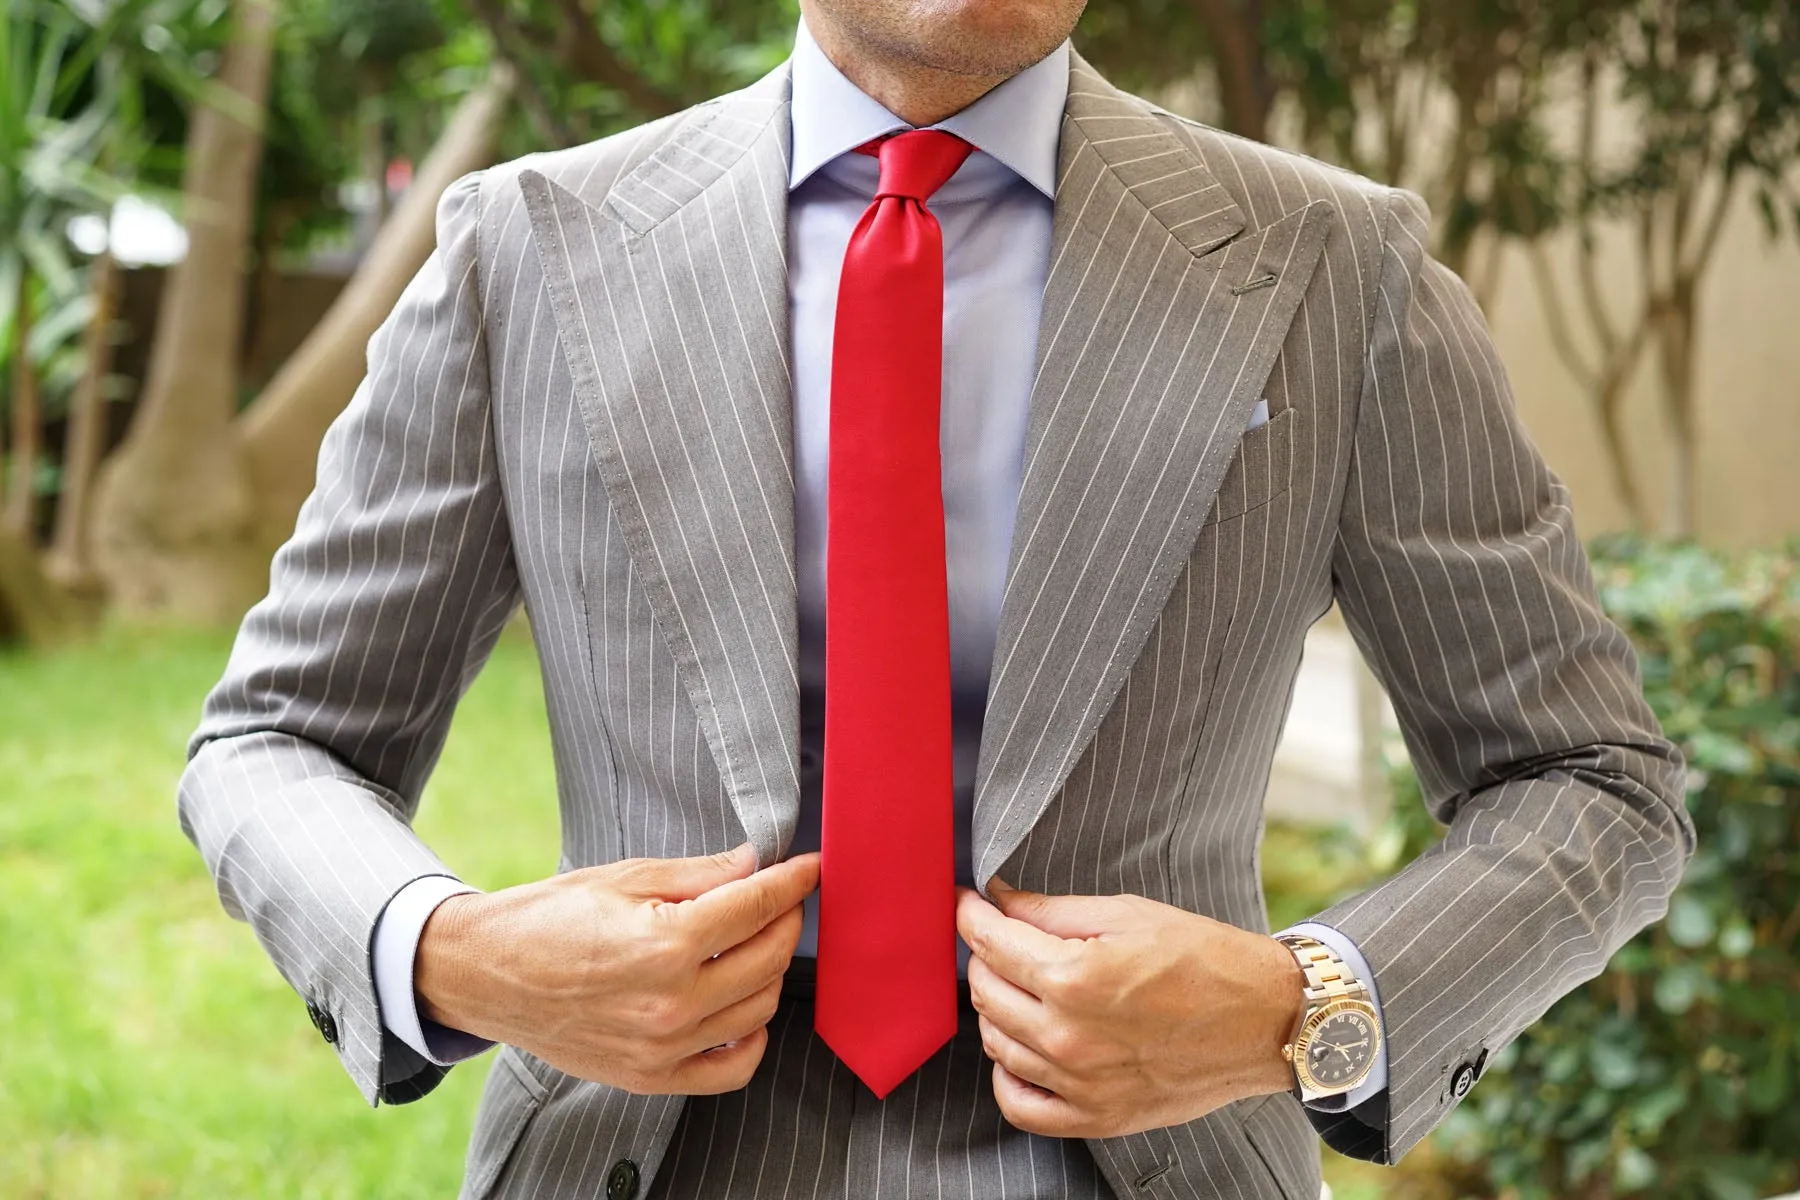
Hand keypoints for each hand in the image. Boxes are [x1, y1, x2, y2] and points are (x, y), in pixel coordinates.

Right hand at [417, 844, 818, 1094]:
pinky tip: (745, 1005)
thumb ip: (699, 874)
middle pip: (768, 957)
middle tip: (780, 898)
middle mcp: (671, 1002)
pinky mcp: (651, 1076)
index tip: (811, 869)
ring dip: (771, 970)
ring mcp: (663, 1047)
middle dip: (785, 920)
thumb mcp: (624, 877)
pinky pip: (731, 1069)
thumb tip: (755, 864)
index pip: (757, 907)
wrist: (485, 974)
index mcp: (665, 942)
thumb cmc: (547, 918)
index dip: (793, 882)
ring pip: (759, 1009)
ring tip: (757, 942)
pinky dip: (752, 1038)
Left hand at [955, 881, 1303, 1137]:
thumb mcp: (1128, 914)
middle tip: (999, 938)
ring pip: (996, 1042)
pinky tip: (1019, 1048)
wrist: (1266, 1020)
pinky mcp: (1097, 1117)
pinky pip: (1021, 1105)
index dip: (970, 915)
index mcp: (1076, 976)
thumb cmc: (1206, 959)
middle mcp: (1070, 1035)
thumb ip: (1053, 911)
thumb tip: (1000, 900)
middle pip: (987, 991)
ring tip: (1018, 984)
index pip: (990, 943)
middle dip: (984, 956)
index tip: (966, 904)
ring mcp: (1081, 1083)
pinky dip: (1007, 1075)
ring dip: (996, 1007)